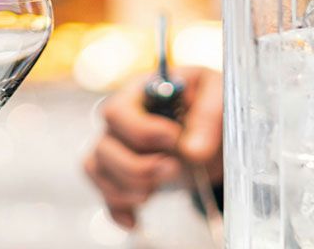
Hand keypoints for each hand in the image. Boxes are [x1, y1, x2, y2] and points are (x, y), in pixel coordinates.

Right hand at [83, 67, 223, 228]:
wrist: (212, 129)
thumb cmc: (209, 101)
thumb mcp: (217, 93)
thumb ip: (208, 115)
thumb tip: (193, 151)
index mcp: (138, 92)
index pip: (118, 111)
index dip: (141, 130)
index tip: (174, 139)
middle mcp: (120, 120)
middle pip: (104, 145)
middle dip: (137, 165)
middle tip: (173, 168)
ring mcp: (116, 147)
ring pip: (97, 170)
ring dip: (127, 187)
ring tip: (159, 188)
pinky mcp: (120, 174)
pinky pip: (104, 193)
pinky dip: (118, 210)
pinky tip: (136, 220)